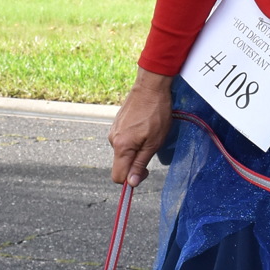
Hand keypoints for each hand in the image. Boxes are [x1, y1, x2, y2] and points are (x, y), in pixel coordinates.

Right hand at [108, 69, 174, 185]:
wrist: (150, 87)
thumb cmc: (155, 114)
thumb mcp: (153, 143)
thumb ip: (140, 164)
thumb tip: (131, 183)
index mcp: (121, 147)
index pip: (118, 176)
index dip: (131, 179)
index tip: (146, 171)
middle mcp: (113, 140)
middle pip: (121, 164)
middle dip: (135, 163)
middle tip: (151, 148)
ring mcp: (114, 131)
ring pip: (123, 152)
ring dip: (135, 150)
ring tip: (149, 135)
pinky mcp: (116, 125)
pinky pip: (123, 141)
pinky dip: (133, 140)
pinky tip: (143, 128)